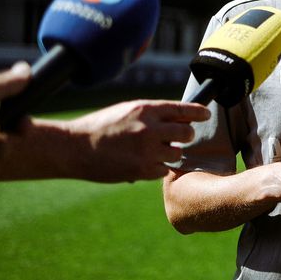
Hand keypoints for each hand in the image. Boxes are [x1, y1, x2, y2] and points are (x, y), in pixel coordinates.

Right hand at [64, 99, 210, 181]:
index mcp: (145, 110)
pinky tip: (143, 163)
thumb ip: (153, 114)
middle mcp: (149, 129)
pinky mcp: (142, 170)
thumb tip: (180, 118)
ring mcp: (146, 151)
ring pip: (177, 154)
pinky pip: (163, 170)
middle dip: (184, 136)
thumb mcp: (127, 110)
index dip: (198, 112)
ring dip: (170, 154)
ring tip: (152, 152)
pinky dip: (157, 168)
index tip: (205, 115)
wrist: (75, 148)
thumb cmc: (101, 127)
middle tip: (176, 138)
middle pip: (186, 133)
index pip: (183, 109)